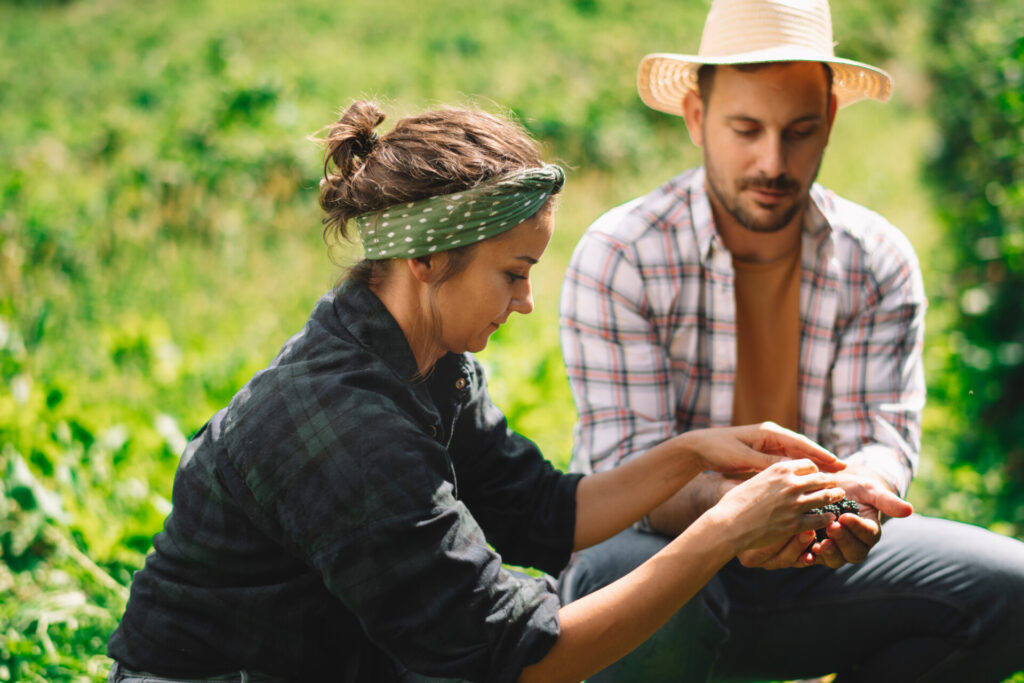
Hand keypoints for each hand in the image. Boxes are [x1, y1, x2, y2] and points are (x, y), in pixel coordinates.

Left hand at [686, 422, 844, 475]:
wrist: (699, 448)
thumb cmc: (719, 450)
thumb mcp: (744, 458)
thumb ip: (767, 463)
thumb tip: (791, 470)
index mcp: (768, 433)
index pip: (800, 443)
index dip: (820, 454)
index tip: (837, 462)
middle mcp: (771, 436)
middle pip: (803, 449)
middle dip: (823, 459)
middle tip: (844, 470)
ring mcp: (768, 445)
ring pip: (797, 456)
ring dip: (814, 465)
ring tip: (833, 476)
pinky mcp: (763, 454)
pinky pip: (787, 461)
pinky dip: (799, 469)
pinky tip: (811, 479)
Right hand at [711, 459, 845, 554]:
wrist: (730, 523)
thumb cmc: (735, 502)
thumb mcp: (754, 480)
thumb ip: (770, 477)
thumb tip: (775, 477)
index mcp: (779, 469)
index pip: (808, 464)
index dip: (816, 470)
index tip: (818, 475)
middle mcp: (791, 483)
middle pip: (822, 478)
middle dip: (831, 481)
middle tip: (836, 485)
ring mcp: (795, 504)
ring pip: (826, 497)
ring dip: (835, 496)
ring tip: (839, 497)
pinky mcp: (796, 523)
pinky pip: (821, 518)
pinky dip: (828, 518)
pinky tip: (830, 518)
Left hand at [809, 465, 913, 568]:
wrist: (830, 490)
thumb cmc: (854, 487)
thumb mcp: (869, 490)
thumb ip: (886, 501)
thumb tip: (909, 510)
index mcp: (870, 532)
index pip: (868, 535)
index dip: (857, 528)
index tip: (846, 516)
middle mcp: (855, 545)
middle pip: (853, 552)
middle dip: (843, 541)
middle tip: (831, 527)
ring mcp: (836, 550)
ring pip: (835, 559)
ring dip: (827, 553)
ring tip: (817, 542)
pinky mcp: (818, 551)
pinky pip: (815, 560)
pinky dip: (809, 559)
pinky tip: (803, 553)